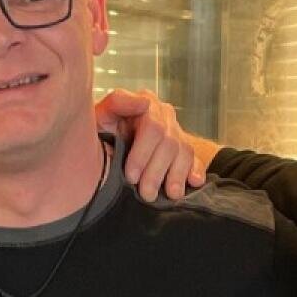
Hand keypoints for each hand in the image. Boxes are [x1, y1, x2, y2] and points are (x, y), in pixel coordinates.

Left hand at [96, 89, 215, 200]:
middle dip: (156, 171)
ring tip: (170, 194)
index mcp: (145, 105)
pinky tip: (193, 182)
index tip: (131, 176)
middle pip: (169, 143)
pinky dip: (195, 171)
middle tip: (146, 194)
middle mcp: (164, 115)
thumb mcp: (100, 116)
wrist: (104, 144)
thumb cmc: (100, 131)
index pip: (152, 127)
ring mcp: (176, 131)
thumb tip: (144, 102)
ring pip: (184, 152)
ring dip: (177, 176)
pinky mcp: (183, 149)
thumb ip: (118, 103)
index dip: (142, 154)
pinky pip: (195, 158)